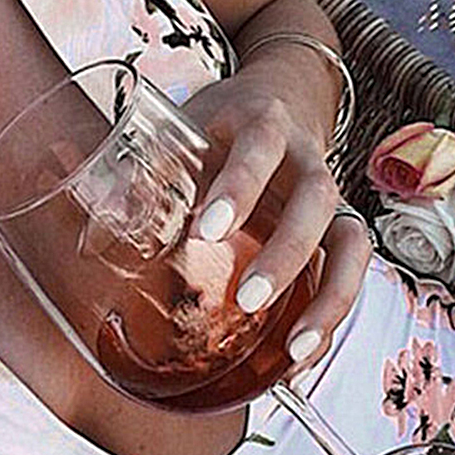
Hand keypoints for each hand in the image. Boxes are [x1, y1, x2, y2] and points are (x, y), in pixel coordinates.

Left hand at [181, 72, 371, 375]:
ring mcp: (331, 198)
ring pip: (351, 242)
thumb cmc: (226, 124)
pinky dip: (331, 315)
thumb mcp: (188, 128)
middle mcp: (307, 160)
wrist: (284, 98)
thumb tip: (102, 220)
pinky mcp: (340, 230)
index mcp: (264, 124)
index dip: (238, 187)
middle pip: (316, 201)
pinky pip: (352, 272)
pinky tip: (302, 356)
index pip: (259, 148)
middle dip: (286, 253)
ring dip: (330, 297)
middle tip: (248, 300)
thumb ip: (153, 168)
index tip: (207, 230)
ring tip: (295, 349)